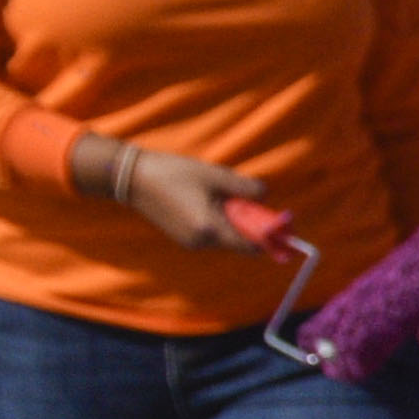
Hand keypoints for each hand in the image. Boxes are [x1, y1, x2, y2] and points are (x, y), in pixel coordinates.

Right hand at [69, 136, 260, 256]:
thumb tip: (265, 195)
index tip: (287, 234)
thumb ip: (244, 188)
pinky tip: (207, 200)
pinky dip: (218, 221)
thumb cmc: (173, 173)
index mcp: (209, 230)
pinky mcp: (181, 237)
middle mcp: (200, 243)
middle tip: (250, 201)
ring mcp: (189, 242)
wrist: (131, 177)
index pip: (250, 245)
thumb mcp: (215, 175)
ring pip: (225, 236)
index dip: (270, 240)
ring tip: (220, 195)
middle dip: (250, 225)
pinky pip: (210, 233)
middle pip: (238, 241)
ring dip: (233, 221)